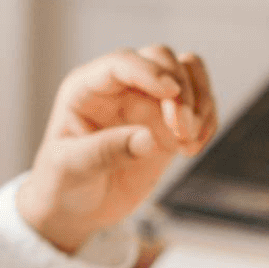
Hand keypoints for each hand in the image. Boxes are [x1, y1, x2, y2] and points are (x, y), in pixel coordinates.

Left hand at [17, 45, 217, 253]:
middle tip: (181, 132)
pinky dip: (207, 121)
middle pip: (161, 58)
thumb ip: (105, 151)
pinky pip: (199, 103)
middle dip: (181, 90)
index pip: (121, 63)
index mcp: (86, 88)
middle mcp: (119, 87)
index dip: (149, 71)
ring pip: (187, 72)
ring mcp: (147, 101)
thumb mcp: (71, 168)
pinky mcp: (168, 123)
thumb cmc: (61, 183)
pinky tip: (193, 149)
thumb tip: (148, 139)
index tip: (172, 92)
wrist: (75, 209)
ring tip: (190, 143)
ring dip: (200, 102)